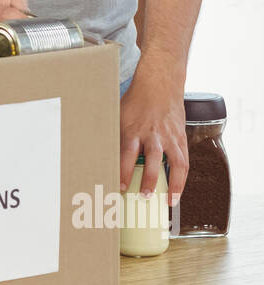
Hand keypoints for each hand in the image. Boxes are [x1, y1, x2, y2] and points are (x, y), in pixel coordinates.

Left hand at [120, 63, 187, 207]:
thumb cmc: (137, 101)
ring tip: (168, 201)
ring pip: (174, 162)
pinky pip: (184, 160)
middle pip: (152, 159)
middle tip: (142, 196)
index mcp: (134, 129)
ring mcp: (169, 137)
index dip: (123, 171)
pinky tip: (178, 191)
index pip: (126, 153)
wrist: (160, 84)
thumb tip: (101, 157)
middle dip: (148, 179)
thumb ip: (115, 136)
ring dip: (172, 183)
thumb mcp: (120, 116)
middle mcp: (153, 134)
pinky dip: (182, 178)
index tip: (118, 186)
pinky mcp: (180, 138)